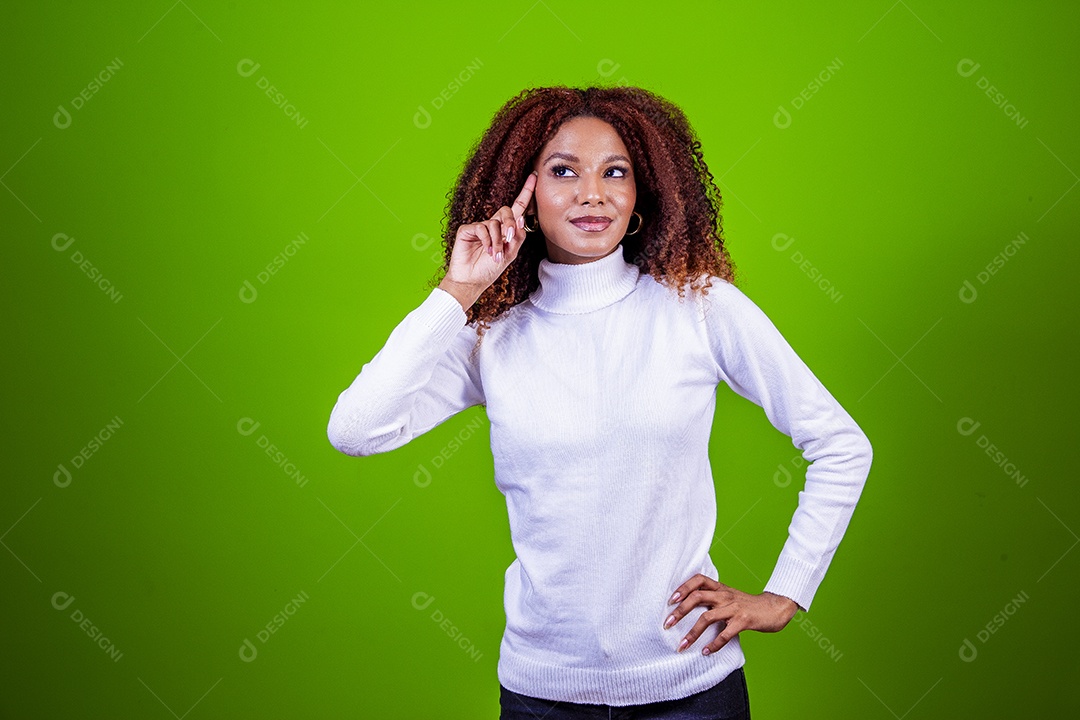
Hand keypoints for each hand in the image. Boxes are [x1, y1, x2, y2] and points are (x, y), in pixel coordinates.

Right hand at [439, 171, 536, 304]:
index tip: (534, 176)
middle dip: (510, 224)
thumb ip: (517, 237)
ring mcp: (480, 227)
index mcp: (506, 229)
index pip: (518, 208)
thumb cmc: (490, 269)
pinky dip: (487, 241)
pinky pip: (482, 228)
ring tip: (494, 255)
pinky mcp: (467, 229)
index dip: (526, 192)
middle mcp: (493, 225)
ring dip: (498, 241)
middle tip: (509, 238)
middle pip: (507, 211)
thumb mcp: (510, 254)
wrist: (472, 281)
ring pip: (495, 223)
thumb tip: (521, 219)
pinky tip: (485, 251)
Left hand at [662, 574, 798, 655]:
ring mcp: (734, 608)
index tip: (670, 600)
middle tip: (667, 624)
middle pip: (697, 597)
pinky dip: (714, 644)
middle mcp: (725, 595)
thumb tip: (689, 605)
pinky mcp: (743, 620)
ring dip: (692, 633)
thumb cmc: (748, 604)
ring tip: (682, 645)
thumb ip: (712, 597)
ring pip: (707, 617)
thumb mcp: (729, 596)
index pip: (698, 580)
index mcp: (720, 588)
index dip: (682, 588)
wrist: (774, 608)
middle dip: (680, 611)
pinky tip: (706, 651)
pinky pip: (725, 633)